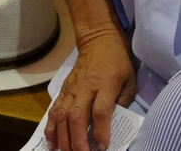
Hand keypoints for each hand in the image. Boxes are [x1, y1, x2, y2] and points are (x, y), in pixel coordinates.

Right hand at [44, 30, 136, 150]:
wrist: (98, 39)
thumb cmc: (118, 62)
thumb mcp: (129, 80)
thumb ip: (122, 102)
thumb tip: (114, 125)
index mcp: (106, 84)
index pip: (101, 111)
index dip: (101, 131)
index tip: (103, 147)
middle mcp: (86, 87)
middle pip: (77, 116)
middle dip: (78, 140)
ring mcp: (72, 88)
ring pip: (62, 115)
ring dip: (62, 137)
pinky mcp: (63, 89)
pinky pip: (54, 110)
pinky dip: (51, 127)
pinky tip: (52, 142)